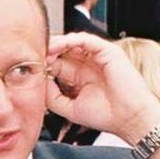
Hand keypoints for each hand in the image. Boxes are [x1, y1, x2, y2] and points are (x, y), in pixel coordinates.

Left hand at [45, 33, 159, 139]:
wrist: (129, 119)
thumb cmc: (106, 116)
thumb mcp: (69, 108)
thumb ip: (52, 96)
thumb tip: (39, 81)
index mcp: (80, 78)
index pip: (57, 64)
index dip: (43, 64)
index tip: (30, 67)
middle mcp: (88, 66)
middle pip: (63, 51)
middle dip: (47, 51)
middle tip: (34, 54)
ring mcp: (98, 58)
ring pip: (73, 42)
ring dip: (57, 43)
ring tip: (45, 49)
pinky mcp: (108, 51)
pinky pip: (86, 39)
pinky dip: (71, 40)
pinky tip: (60, 46)